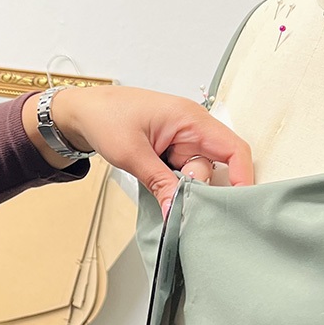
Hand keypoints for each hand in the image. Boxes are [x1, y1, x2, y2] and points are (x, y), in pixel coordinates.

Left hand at [38, 86, 253, 211]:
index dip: (242, 176)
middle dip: (198, 186)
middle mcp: (192, 129)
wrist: (81, 112)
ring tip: (154, 182)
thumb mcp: (131, 153)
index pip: (234, 149)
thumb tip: (178, 212)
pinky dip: (173, 185)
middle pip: (215, 167)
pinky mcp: (171, 152)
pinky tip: (157, 187)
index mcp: (190, 119)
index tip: (237, 204)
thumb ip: (159, 183)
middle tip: (172, 194)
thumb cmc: (105, 117)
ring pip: (197, 175)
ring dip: (181, 187)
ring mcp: (182, 141)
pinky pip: (183, 175)